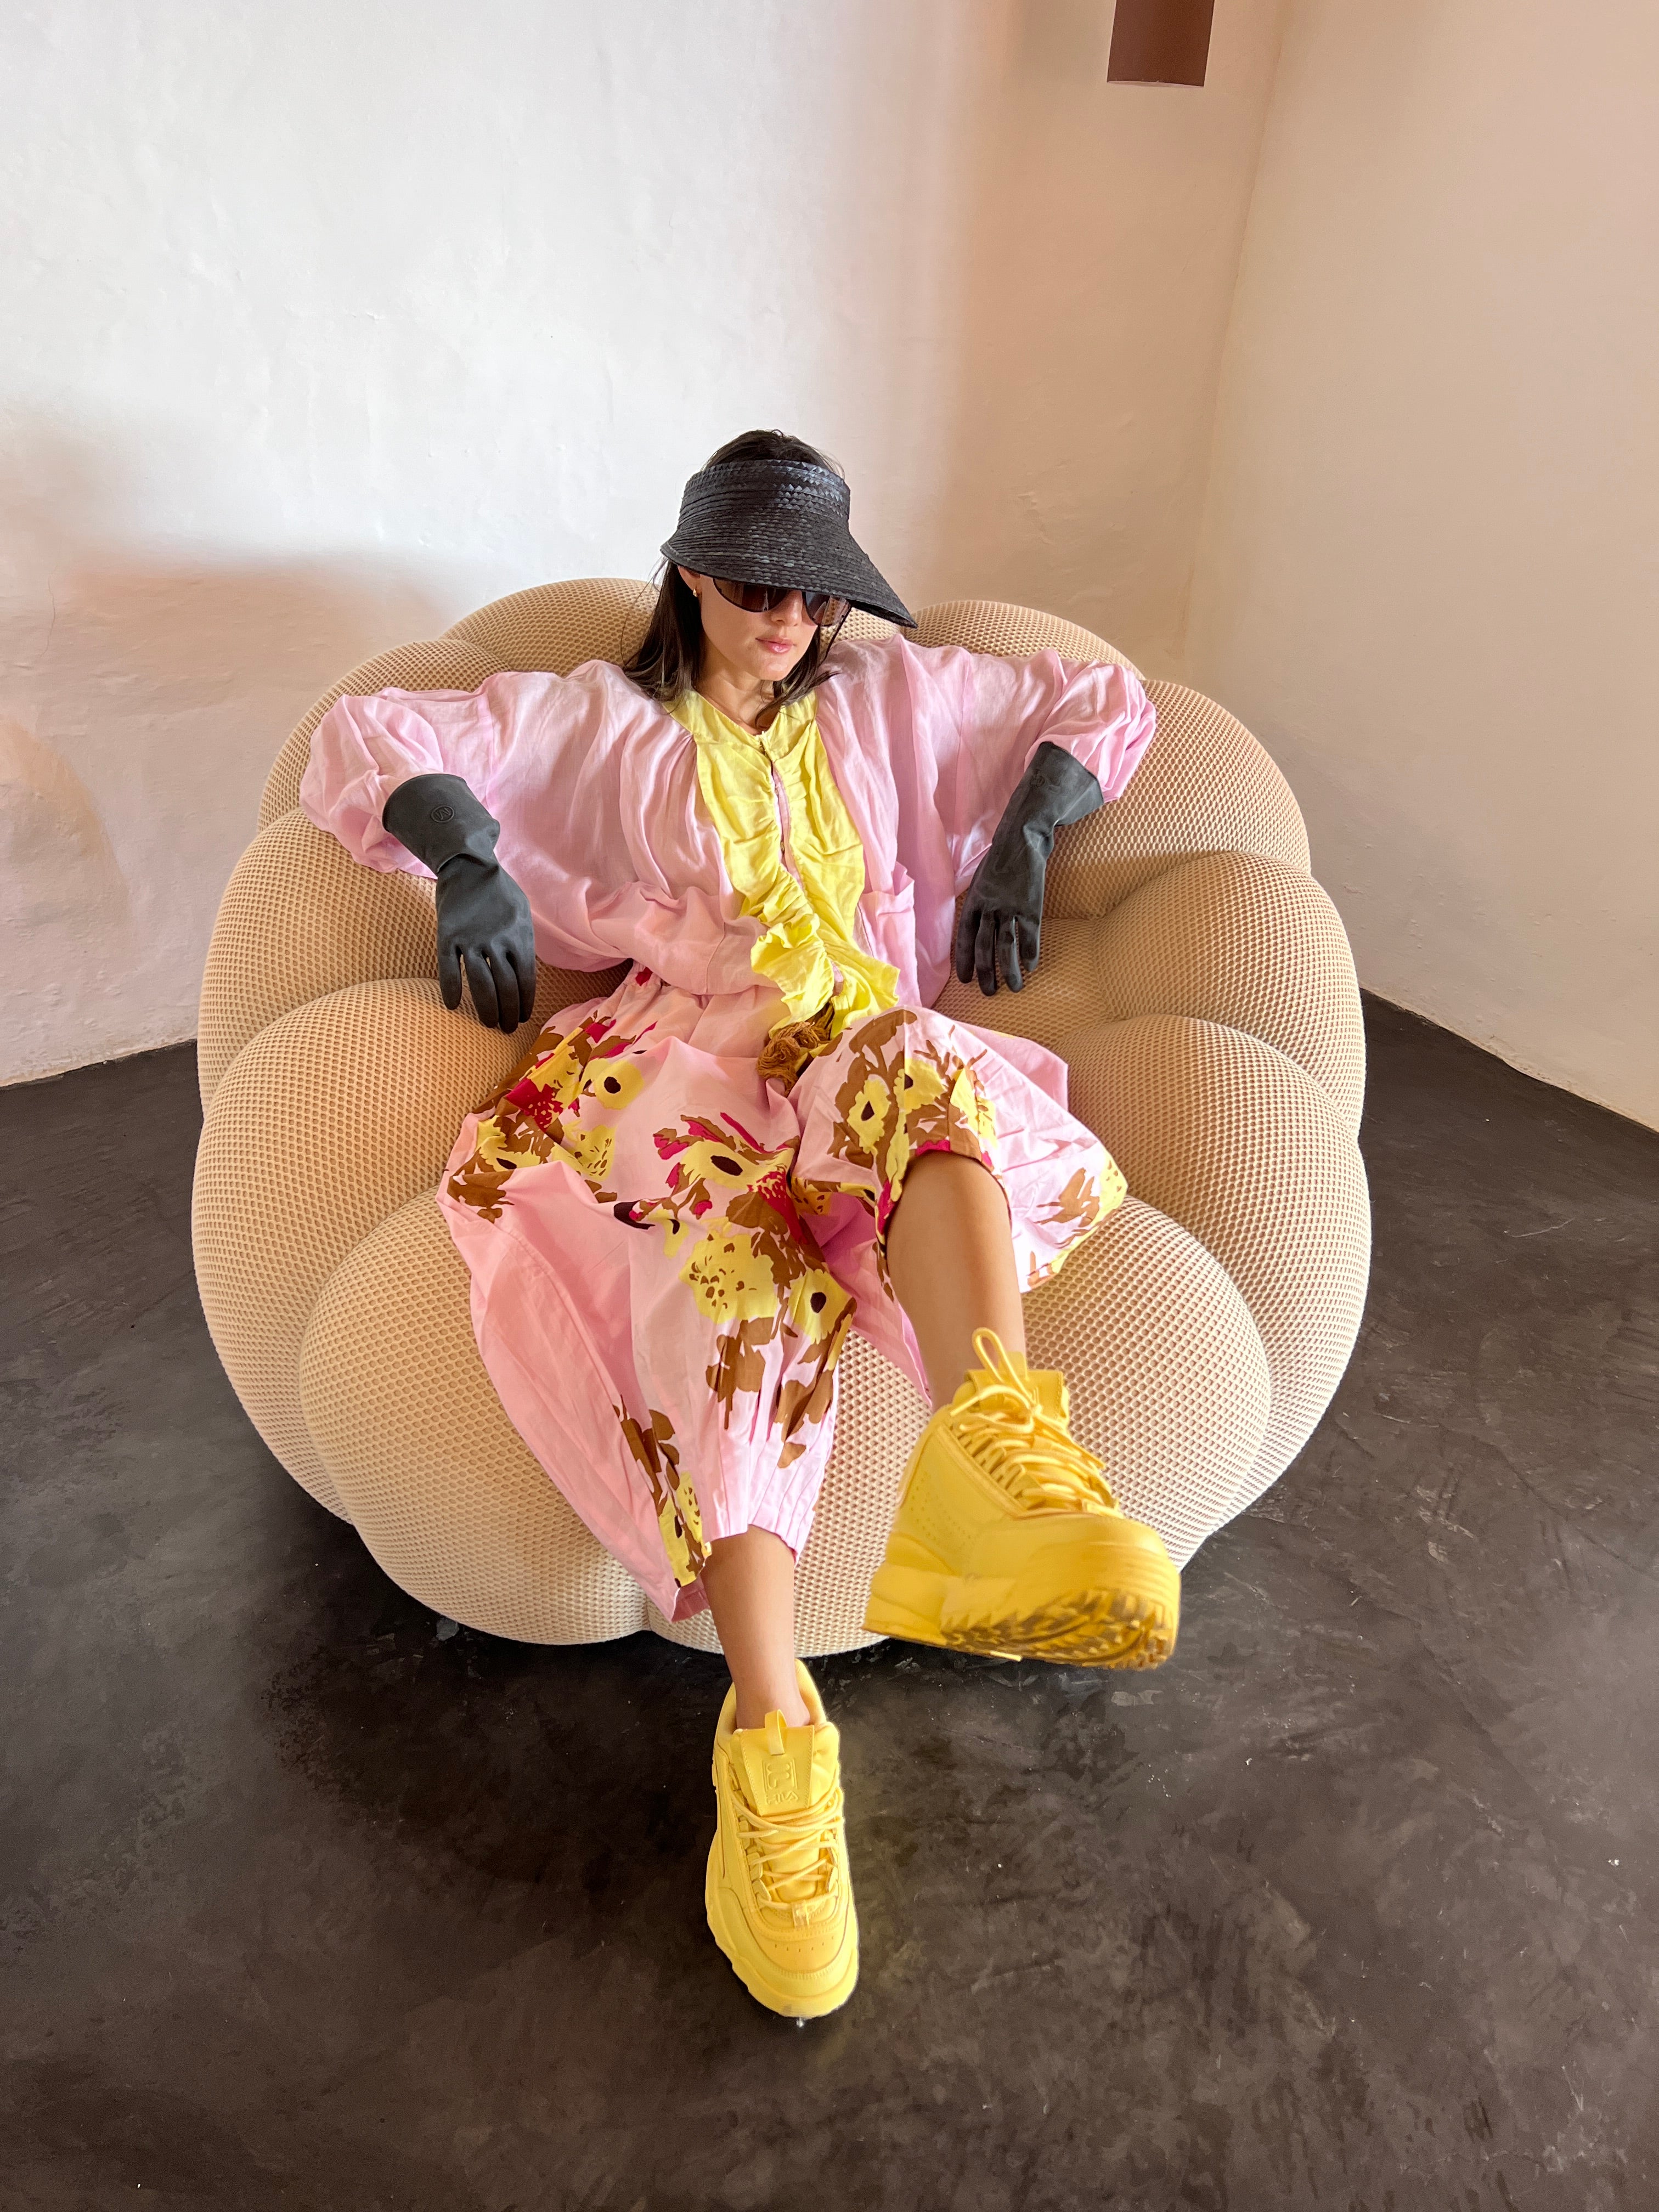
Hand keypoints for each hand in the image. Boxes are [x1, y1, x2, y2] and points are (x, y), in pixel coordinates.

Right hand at [434, 854, 537, 1031]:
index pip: (526, 980)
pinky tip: (451, 1005)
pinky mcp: (449, 936)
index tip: (524, 1016)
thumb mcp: (523, 913)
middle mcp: (498, 941)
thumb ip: (523, 942)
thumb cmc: (500, 891)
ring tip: (488, 1023)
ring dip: (486, 1009)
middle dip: (508, 1012)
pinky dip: (451, 989)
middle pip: (506, 987)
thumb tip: (525, 972)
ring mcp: (472, 939)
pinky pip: (449, 969)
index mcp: (520, 936)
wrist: (468, 866)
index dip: (525, 1002)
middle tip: (507, 1028)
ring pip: (481, 984)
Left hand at [954, 831, 1044, 994]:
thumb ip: (979, 904)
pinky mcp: (1031, 905)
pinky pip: (1030, 935)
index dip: (964, 960)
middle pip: (983, 947)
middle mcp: (988, 907)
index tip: (965, 980)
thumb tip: (978, 926)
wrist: (1023, 838)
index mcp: (973, 902)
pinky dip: (1031, 953)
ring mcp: (1009, 907)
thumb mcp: (980, 881)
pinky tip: (1031, 966)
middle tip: (989, 993)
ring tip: (1015, 988)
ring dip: (1009, 970)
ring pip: (1006, 946)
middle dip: (985, 973)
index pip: (963, 938)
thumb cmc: (1002, 859)